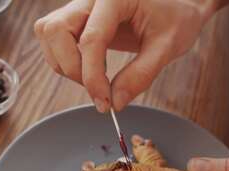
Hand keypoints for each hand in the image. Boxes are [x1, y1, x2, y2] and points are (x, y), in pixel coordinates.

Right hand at [34, 0, 228, 111]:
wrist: (180, 4)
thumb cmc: (178, 16)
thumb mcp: (168, 46)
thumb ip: (141, 74)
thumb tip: (116, 102)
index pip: (90, 39)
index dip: (93, 76)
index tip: (104, 103)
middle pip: (55, 31)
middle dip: (72, 68)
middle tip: (99, 90)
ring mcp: (82, 5)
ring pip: (48, 33)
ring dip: (65, 64)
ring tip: (96, 79)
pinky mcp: (79, 17)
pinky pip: (55, 37)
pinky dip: (66, 59)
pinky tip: (93, 69)